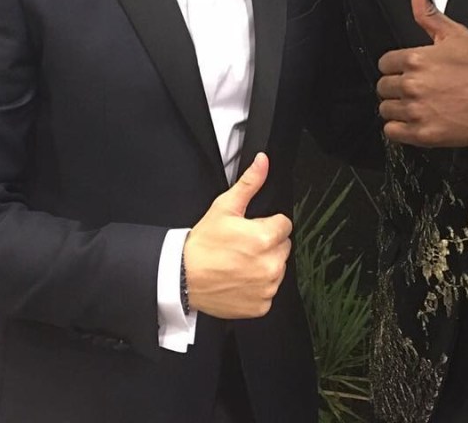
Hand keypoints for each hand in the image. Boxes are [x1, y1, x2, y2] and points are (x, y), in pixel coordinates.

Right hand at [183, 152, 291, 319]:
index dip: (267, 224)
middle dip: (268, 243)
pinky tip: (239, 279)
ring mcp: (267, 287)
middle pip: (283, 246)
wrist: (183, 276)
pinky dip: (258, 286)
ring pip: (278, 268)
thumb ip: (250, 183)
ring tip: (240, 262)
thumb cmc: (203, 243)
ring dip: (265, 264)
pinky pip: (269, 291)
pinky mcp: (261, 305)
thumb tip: (263, 161)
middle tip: (243, 245)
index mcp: (265, 238)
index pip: (284, 225)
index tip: (251, 229)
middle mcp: (270, 264)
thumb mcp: (225, 207)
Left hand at [376, 0, 467, 147]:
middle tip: (415, 88)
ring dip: (396, 107)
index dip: (395, 66)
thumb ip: (428, 13)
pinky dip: (398, 128)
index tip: (408, 70)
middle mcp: (411, 84)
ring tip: (415, 105)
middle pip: (383, 86)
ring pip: (385, 109)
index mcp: (415, 59)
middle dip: (396, 86)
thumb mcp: (456, 34)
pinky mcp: (422, 134)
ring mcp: (416, 110)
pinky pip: (392, 131)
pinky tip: (412, 121)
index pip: (384, 63)